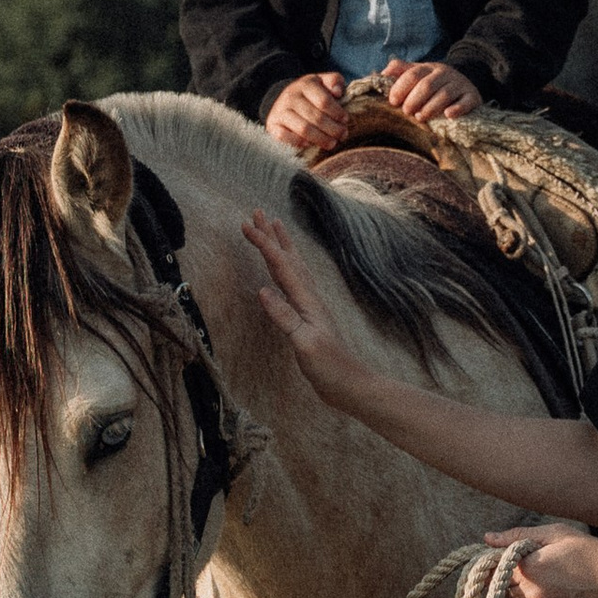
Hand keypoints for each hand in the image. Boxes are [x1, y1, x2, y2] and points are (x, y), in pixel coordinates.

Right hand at [242, 206, 368, 408]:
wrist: (351, 385)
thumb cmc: (330, 368)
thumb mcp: (305, 344)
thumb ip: (285, 318)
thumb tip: (262, 291)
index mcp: (307, 301)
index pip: (281, 265)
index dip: (263, 243)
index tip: (246, 224)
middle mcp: (310, 298)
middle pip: (288, 258)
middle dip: (272, 235)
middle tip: (257, 212)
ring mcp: (310, 306)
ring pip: (293, 267)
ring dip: (282, 246)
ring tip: (274, 228)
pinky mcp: (309, 317)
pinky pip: (294, 283)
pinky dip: (286, 268)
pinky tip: (282, 271)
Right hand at [265, 72, 350, 155]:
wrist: (283, 99)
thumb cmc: (311, 94)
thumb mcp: (323, 82)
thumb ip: (334, 82)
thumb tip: (338, 92)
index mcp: (306, 84)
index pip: (324, 101)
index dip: (337, 113)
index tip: (346, 120)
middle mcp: (290, 96)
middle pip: (316, 117)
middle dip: (333, 129)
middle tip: (343, 135)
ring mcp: (280, 111)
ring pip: (304, 129)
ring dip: (321, 139)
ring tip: (332, 143)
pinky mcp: (272, 125)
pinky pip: (286, 137)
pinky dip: (300, 143)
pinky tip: (310, 145)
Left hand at [384, 58, 479, 122]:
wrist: (465, 84)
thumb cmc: (434, 84)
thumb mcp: (418, 74)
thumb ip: (400, 72)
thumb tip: (382, 73)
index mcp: (428, 68)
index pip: (413, 74)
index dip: (401, 87)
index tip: (393, 101)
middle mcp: (445, 74)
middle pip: (427, 85)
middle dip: (414, 100)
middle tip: (407, 112)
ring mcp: (459, 84)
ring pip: (445, 95)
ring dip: (431, 107)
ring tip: (421, 118)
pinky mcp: (472, 97)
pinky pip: (466, 102)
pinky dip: (457, 109)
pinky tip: (448, 115)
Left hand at [487, 523, 597, 597]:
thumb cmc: (593, 554)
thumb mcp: (557, 533)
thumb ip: (518, 536)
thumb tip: (488, 539)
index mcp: (529, 569)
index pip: (493, 570)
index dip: (497, 562)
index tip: (507, 557)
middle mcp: (532, 596)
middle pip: (503, 587)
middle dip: (511, 577)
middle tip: (531, 566)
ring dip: (521, 594)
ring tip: (545, 581)